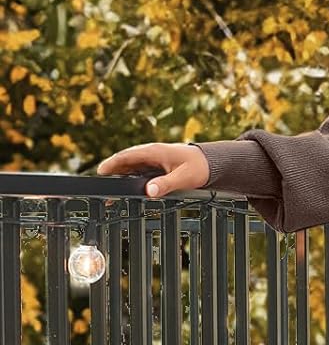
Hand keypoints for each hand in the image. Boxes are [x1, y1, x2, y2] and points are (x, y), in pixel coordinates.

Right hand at [96, 143, 210, 198]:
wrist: (211, 163)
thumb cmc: (199, 167)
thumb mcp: (183, 178)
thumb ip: (166, 184)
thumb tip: (149, 191)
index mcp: (154, 152)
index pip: (126, 156)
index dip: (111, 164)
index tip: (100, 172)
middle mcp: (151, 153)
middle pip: (125, 162)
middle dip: (112, 172)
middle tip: (101, 187)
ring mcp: (153, 159)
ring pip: (131, 167)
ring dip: (121, 177)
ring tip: (111, 193)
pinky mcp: (157, 166)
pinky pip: (140, 171)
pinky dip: (132, 178)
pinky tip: (128, 188)